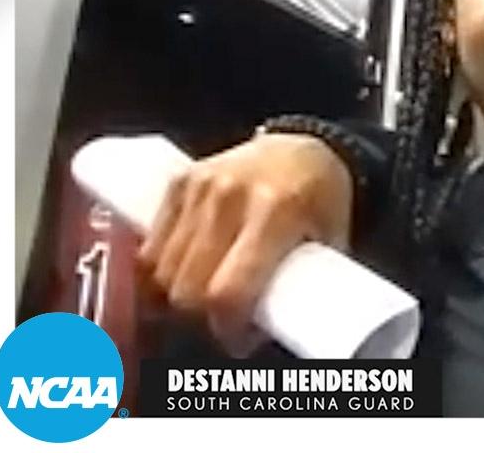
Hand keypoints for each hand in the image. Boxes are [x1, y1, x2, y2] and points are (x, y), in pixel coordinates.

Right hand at [139, 133, 353, 354]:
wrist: (304, 145)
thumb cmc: (322, 196)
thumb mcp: (331, 239)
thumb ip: (305, 283)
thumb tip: (270, 331)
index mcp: (277, 212)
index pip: (228, 290)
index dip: (228, 327)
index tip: (240, 340)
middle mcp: (231, 197)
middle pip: (188, 287)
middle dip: (203, 316)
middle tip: (226, 319)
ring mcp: (199, 187)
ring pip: (162, 270)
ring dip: (181, 295)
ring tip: (209, 296)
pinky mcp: (179, 183)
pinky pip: (152, 246)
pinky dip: (163, 270)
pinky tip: (190, 272)